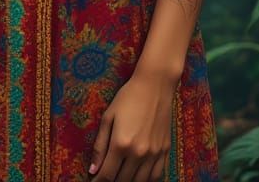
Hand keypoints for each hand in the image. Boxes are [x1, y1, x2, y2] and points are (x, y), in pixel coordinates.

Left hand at [88, 66, 178, 180]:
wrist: (155, 85)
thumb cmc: (128, 97)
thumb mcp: (108, 117)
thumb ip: (100, 145)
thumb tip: (93, 170)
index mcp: (121, 144)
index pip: (107, 175)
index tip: (94, 181)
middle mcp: (139, 153)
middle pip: (123, 181)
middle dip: (112, 181)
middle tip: (107, 176)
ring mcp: (154, 154)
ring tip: (121, 176)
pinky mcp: (165, 151)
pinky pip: (157, 176)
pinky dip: (147, 181)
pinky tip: (139, 176)